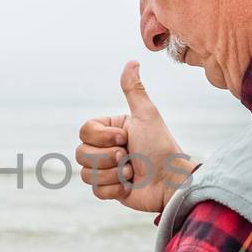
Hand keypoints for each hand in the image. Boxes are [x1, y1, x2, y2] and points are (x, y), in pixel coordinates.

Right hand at [75, 60, 195, 214]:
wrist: (170, 181)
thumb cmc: (160, 147)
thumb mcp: (146, 115)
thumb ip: (134, 90)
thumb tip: (133, 61)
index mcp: (111, 130)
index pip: (84, 131)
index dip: (102, 138)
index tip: (124, 138)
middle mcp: (106, 149)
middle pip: (81, 153)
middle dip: (106, 158)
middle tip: (128, 157)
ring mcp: (107, 170)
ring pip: (86, 173)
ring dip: (112, 174)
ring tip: (131, 172)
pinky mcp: (110, 190)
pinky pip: (96, 191)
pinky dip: (114, 189)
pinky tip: (129, 186)